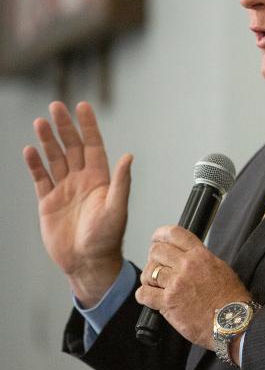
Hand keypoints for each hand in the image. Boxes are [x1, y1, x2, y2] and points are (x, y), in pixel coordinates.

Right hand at [23, 102, 132, 306]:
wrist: (87, 263)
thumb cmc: (107, 239)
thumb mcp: (117, 208)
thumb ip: (121, 182)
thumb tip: (128, 156)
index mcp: (101, 179)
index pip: (93, 146)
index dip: (88, 126)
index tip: (82, 106)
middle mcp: (82, 181)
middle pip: (72, 147)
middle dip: (64, 126)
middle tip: (56, 106)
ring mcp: (65, 190)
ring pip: (55, 159)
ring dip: (48, 141)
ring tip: (41, 122)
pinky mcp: (49, 202)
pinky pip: (40, 178)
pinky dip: (35, 164)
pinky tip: (30, 150)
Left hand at [136, 225, 251, 349]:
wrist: (232, 321)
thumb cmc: (230, 298)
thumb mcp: (220, 268)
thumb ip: (201, 260)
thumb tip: (186, 257)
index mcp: (201, 255)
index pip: (175, 234)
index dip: (161, 234)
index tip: (157, 239)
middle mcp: (187, 266)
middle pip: (157, 251)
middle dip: (153, 258)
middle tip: (156, 267)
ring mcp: (176, 284)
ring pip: (148, 272)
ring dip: (149, 279)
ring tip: (155, 285)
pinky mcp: (168, 303)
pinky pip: (144, 294)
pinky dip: (143, 295)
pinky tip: (149, 297)